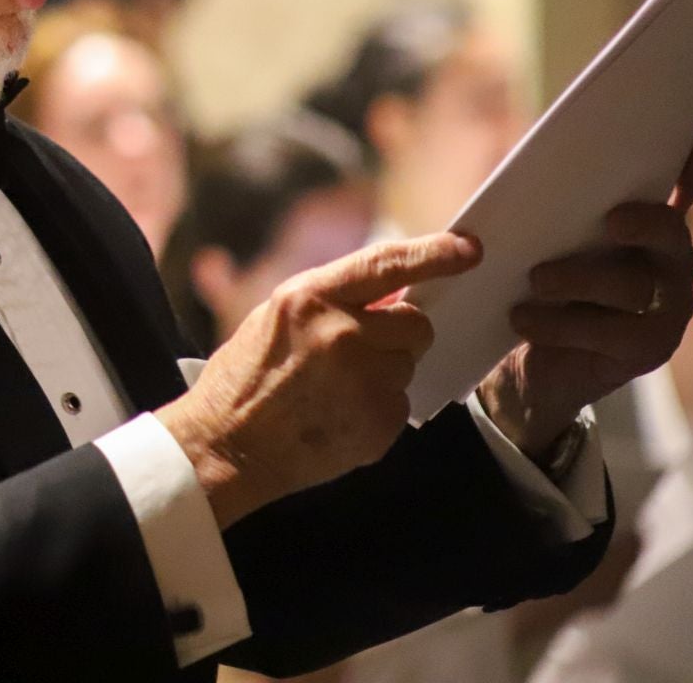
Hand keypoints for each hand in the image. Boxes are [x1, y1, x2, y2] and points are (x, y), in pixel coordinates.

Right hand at [157, 233, 480, 528]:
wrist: (225, 444)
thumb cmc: (243, 378)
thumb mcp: (275, 318)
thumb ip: (330, 301)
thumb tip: (386, 296)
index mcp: (311, 298)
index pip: (389, 264)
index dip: (435, 253)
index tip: (468, 248)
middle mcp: (343, 334)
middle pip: (415, 323)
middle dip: (399, 334)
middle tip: (360, 351)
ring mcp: (364, 380)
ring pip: (408, 365)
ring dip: (384, 372)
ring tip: (336, 389)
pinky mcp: (378, 421)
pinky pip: (399, 403)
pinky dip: (377, 408)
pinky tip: (338, 414)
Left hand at [478, 200, 692, 458]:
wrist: (531, 358)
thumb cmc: (537, 281)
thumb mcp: (534, 239)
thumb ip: (535, 211)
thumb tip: (494, 203)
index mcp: (648, 224)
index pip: (676, 193)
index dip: (692, 171)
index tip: (645, 176)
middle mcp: (670, 262)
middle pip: (668, 236)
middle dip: (642, 225)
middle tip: (610, 220)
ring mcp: (667, 309)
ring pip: (633, 286)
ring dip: (579, 279)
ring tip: (535, 279)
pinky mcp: (648, 350)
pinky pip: (611, 333)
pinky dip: (560, 324)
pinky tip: (522, 318)